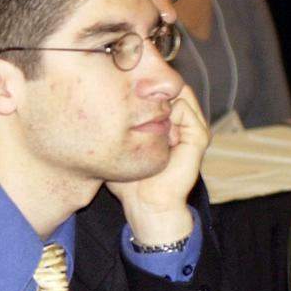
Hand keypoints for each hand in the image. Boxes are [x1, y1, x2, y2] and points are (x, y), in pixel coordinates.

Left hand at [107, 85, 209, 244]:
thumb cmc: (127, 180)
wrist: (146, 204)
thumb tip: (91, 102)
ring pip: (177, 92)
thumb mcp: (116, 146)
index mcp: (167, 123)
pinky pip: (183, 109)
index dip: (141, 86)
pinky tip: (158, 137)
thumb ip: (113, 125)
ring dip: (157, 105)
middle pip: (169, 86)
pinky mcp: (198, 136)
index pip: (159, 89)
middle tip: (130, 104)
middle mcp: (182, 122)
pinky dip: (167, 117)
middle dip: (149, 90)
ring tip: (144, 126)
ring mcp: (193, 127)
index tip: (120, 93)